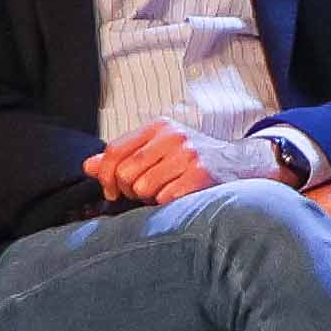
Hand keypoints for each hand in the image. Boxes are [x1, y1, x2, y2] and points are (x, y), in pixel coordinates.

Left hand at [87, 129, 212, 206]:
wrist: (242, 163)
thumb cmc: (195, 157)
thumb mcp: (159, 148)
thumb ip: (123, 156)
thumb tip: (88, 165)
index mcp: (159, 127)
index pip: (114, 151)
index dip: (105, 175)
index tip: (111, 190)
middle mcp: (173, 137)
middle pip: (126, 174)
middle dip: (131, 190)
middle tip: (145, 191)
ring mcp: (188, 155)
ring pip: (144, 189)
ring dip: (151, 198)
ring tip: (166, 191)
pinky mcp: (200, 176)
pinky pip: (165, 199)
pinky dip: (168, 204)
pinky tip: (180, 196)